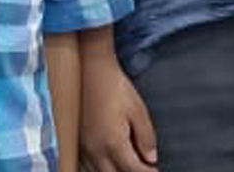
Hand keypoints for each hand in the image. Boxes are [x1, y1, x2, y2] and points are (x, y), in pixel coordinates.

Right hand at [80, 53, 157, 171]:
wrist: (90, 70)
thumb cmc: (115, 87)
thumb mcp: (138, 110)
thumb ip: (146, 137)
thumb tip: (151, 158)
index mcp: (113, 144)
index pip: (133, 171)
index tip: (156, 170)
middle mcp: (96, 151)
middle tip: (143, 168)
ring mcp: (83, 148)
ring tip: (127, 165)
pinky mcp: (77, 143)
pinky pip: (86, 167)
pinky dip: (99, 170)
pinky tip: (107, 164)